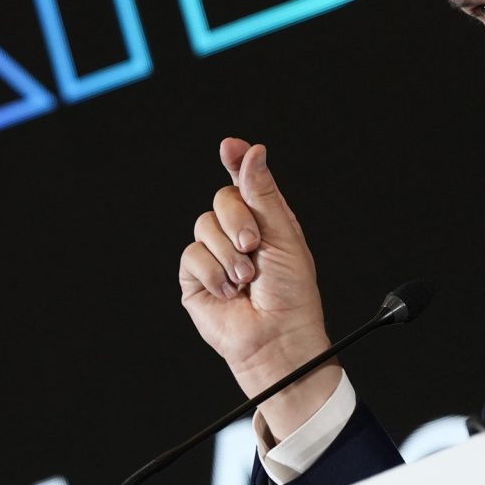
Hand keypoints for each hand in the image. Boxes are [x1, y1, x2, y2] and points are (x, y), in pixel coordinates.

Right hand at [179, 138, 333, 440]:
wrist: (275, 338)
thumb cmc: (292, 296)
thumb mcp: (284, 236)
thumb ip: (263, 192)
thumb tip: (252, 151)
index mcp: (264, 221)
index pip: (245, 181)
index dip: (236, 160)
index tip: (230, 146)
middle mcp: (237, 234)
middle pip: (221, 199)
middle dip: (238, 220)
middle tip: (254, 246)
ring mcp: (214, 255)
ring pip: (204, 226)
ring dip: (229, 254)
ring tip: (246, 280)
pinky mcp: (195, 277)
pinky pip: (192, 255)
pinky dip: (213, 273)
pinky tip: (228, 292)